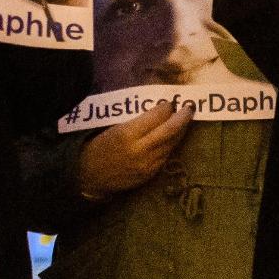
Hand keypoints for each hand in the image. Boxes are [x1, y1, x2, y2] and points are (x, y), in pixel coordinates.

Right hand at [75, 99, 193, 197]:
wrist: (89, 177)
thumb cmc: (97, 147)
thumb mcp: (112, 127)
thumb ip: (135, 119)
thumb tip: (157, 107)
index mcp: (127, 133)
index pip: (156, 116)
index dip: (166, 107)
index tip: (169, 101)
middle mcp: (140, 149)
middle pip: (170, 130)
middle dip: (183, 117)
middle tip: (190, 107)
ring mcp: (147, 164)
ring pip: (171, 144)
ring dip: (181, 130)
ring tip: (185, 120)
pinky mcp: (150, 174)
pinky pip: (166, 155)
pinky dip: (172, 144)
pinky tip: (175, 137)